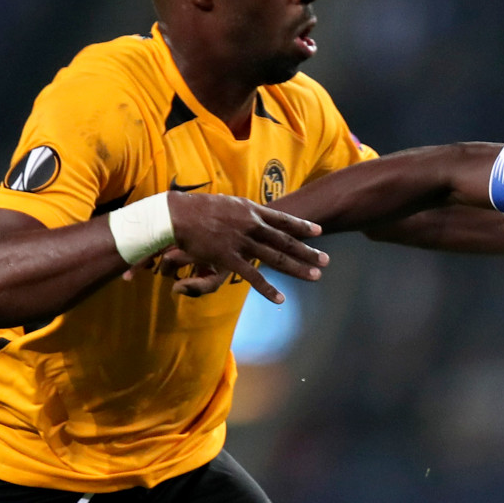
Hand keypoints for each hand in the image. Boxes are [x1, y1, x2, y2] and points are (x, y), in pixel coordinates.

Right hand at [121, 192, 324, 303]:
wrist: (176, 214)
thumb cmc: (196, 207)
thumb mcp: (225, 203)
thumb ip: (241, 211)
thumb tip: (250, 211)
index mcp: (250, 210)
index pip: (282, 219)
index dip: (301, 225)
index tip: (319, 231)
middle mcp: (251, 225)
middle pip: (285, 240)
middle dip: (308, 250)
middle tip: (327, 259)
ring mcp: (242, 241)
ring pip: (276, 257)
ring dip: (297, 268)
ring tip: (316, 276)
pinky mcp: (229, 258)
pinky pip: (252, 276)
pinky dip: (267, 289)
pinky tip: (281, 299)